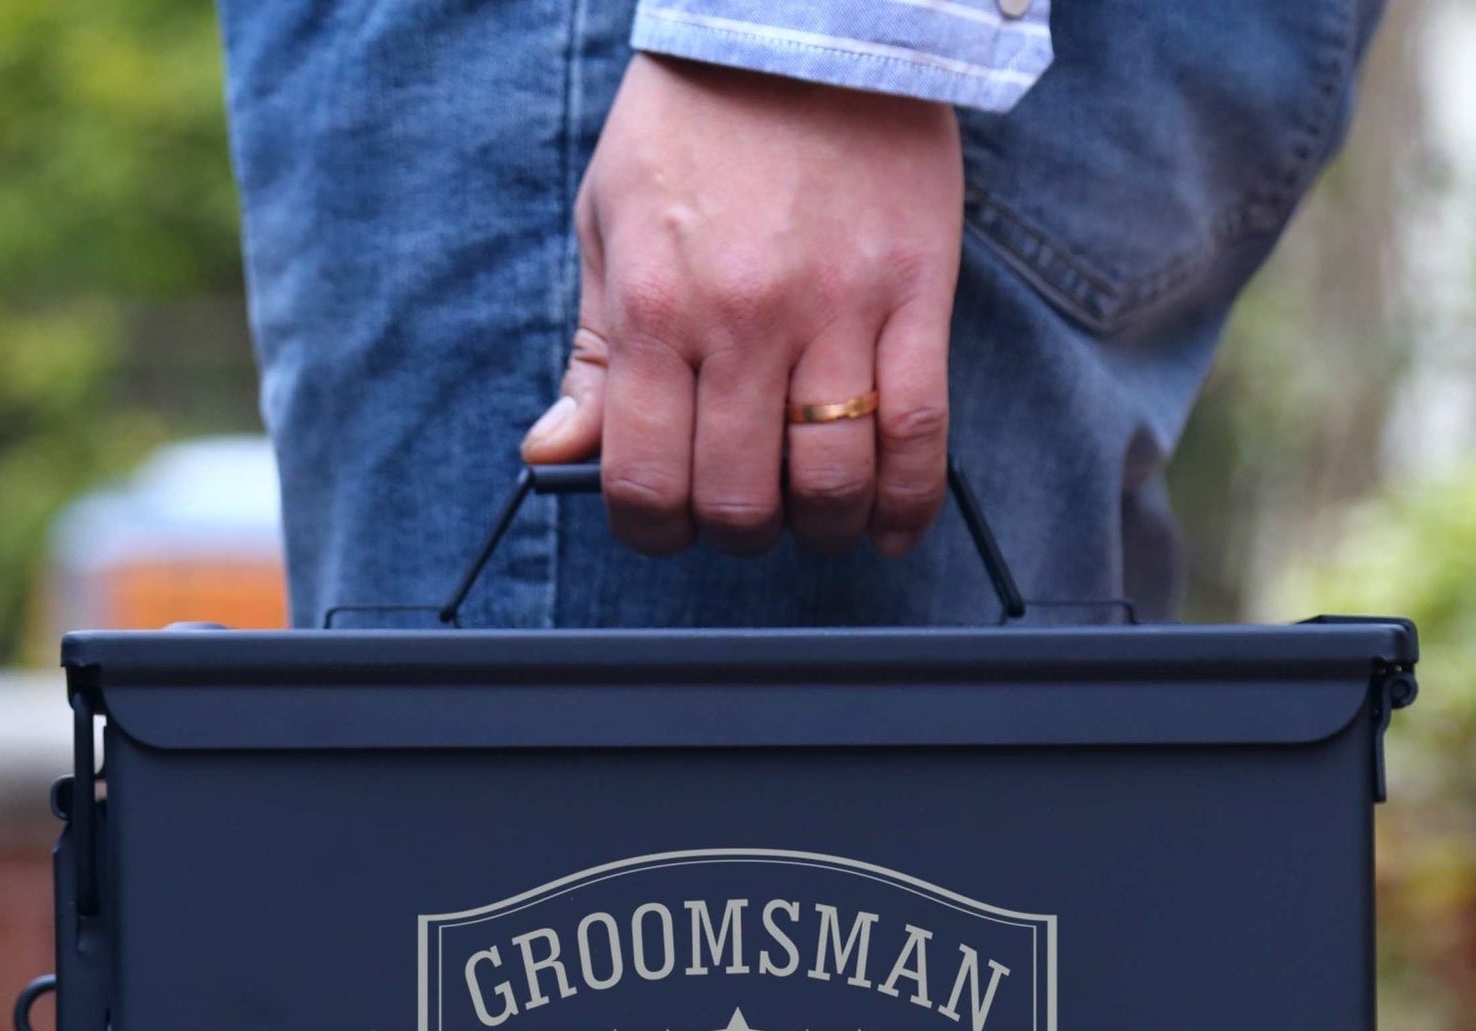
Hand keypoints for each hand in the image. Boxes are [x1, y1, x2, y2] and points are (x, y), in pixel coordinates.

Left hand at [521, 54, 962, 559]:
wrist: (802, 14)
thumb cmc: (692, 124)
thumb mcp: (610, 225)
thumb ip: (590, 355)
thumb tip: (554, 456)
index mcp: (655, 307)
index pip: (645, 479)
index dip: (652, 530)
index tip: (665, 525)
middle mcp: (742, 319)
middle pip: (741, 499)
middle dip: (736, 533)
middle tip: (742, 514)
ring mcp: (835, 310)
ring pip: (833, 482)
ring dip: (821, 527)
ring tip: (814, 515)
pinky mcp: (914, 294)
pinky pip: (921, 431)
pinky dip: (907, 502)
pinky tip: (888, 526)